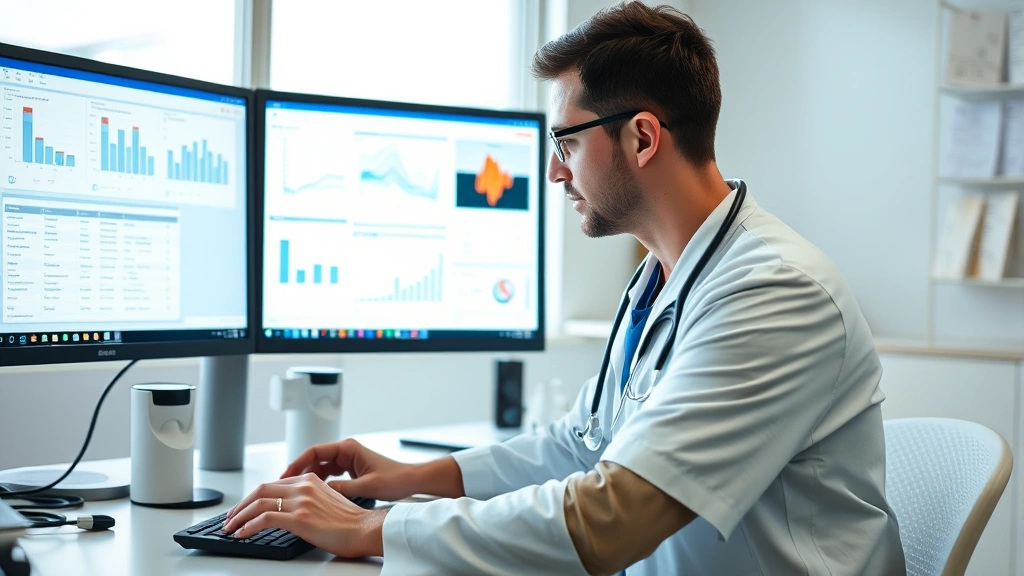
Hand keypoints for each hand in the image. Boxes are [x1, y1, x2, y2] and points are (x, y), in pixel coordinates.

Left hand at [223, 473, 387, 557]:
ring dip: (239, 516)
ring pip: (258, 503)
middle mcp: (303, 486)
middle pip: (261, 490)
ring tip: (230, 527)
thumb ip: (309, 499)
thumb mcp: (328, 501)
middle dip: (241, 505)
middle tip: (230, 517)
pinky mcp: (299, 518)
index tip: (245, 508)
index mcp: (310, 480)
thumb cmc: (351, 522)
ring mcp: (300, 501)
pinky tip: (242, 534)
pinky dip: (248, 526)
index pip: (273, 485)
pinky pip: (264, 518)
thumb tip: (290, 511)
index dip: (254, 497)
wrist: (365, 529)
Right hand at [281, 438, 418, 501]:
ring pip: (321, 469)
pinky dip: (320, 484)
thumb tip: (319, 494)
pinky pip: (329, 476)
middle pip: (314, 460)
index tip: (284, 475)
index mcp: (348, 449)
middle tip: (283, 487)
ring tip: (294, 494)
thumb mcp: (366, 487)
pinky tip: (312, 496)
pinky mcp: (351, 471)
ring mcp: (348, 461)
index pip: (314, 452)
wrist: (412, 481)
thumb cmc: (395, 480)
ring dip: (308, 480)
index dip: (297, 463)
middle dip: (299, 473)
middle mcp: (346, 452)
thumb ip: (342, 490)